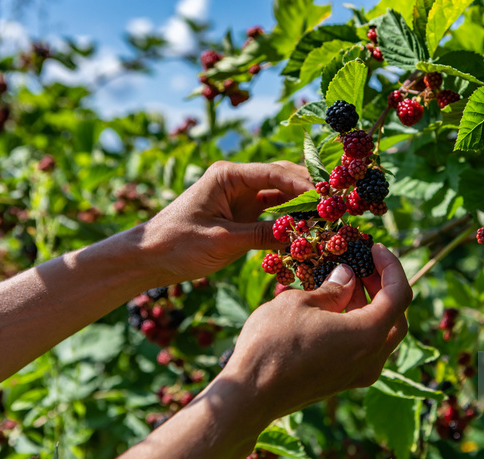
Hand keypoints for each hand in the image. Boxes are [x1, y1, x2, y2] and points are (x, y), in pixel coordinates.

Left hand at [139, 161, 313, 283]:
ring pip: (280, 198)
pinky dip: (288, 223)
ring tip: (326, 220)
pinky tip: (306, 232)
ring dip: (301, 208)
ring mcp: (240, 199)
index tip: (327, 200)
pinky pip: (272, 216)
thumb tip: (301, 235)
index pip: (275, 174)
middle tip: (334, 208)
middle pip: (282, 180)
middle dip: (308, 193)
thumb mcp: (223, 240)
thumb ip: (263, 235)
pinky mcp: (241, 217)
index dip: (304, 186)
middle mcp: (237, 182)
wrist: (149, 258)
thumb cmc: (178, 243)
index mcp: (228, 176)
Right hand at [221, 243, 411, 421]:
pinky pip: (362, 348)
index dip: (391, 266)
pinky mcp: (342, 382)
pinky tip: (333, 308)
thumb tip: (347, 276)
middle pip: (395, 317)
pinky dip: (357, 324)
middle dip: (383, 286)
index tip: (374, 247)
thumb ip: (332, 289)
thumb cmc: (272, 344)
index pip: (399, 295)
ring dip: (369, 305)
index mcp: (368, 336)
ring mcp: (358, 375)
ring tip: (344, 281)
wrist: (249, 396)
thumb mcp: (299, 303)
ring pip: (380, 334)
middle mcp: (371, 359)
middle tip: (363, 264)